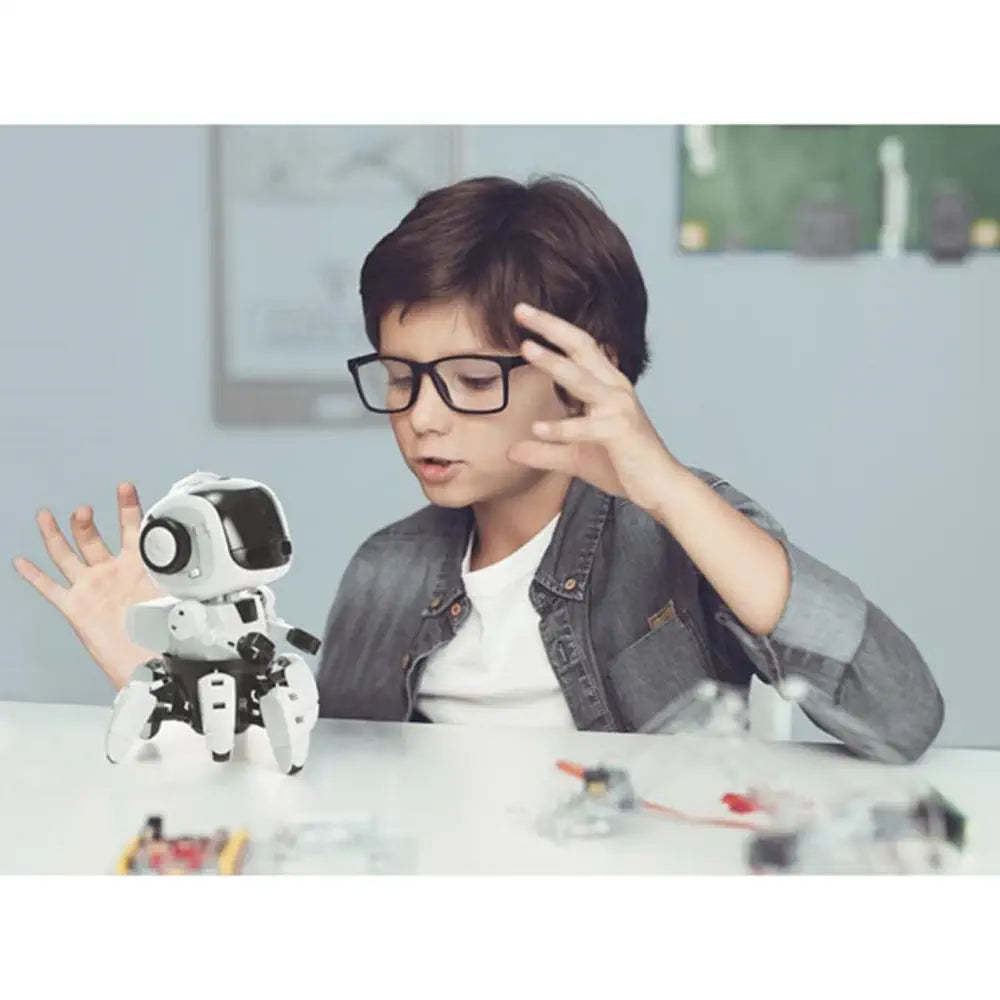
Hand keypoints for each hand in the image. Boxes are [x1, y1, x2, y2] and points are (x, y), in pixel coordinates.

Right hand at [12, 483, 164, 689]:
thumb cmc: (163, 631)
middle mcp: (111, 574)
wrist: (148, 662)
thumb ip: (177, 572)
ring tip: (47, 515)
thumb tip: (196, 559)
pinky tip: (22, 561)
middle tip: (85, 509)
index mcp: (136, 568)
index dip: (128, 508)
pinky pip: (50, 589)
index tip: (125, 488)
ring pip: (67, 556)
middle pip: (92, 539)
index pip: (132, 529)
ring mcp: (92, 588)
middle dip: (85, 523)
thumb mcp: (174, 594)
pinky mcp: (76, 608)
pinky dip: (34, 576)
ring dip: (56, 535)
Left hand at [508, 303, 682, 512]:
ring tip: (527, 348)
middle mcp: (614, 388)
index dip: (552, 327)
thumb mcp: (575, 456)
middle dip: (551, 326)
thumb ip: (544, 451)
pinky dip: (561, 428)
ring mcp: (619, 407)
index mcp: (606, 385)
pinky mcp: (620, 431)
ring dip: (553, 362)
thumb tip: (511, 451)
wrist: (659, 487)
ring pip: (581, 379)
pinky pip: (586, 427)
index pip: (578, 347)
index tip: (523, 312)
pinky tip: (537, 428)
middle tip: (520, 310)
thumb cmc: (622, 464)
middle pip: (581, 346)